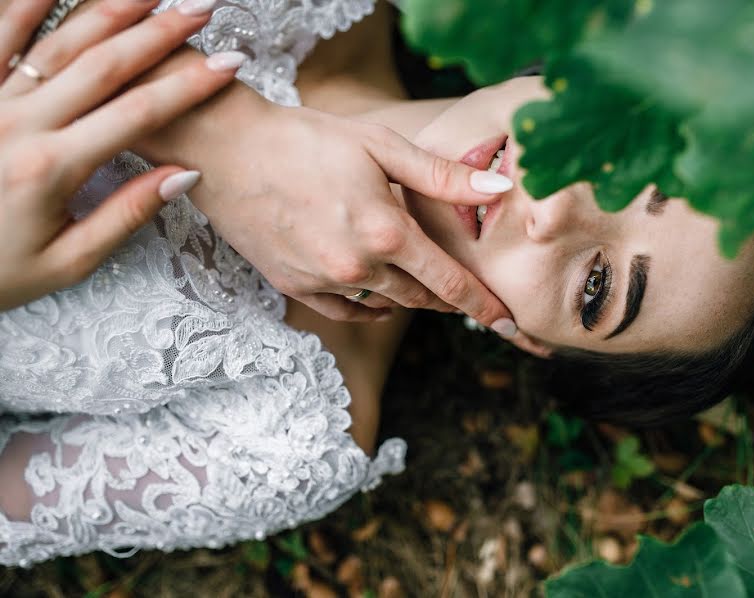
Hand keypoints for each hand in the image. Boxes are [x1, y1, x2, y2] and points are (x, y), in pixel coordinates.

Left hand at [0, 0, 243, 310]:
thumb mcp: (68, 262)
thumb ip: (125, 214)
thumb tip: (183, 175)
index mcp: (53, 168)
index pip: (139, 114)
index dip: (189, 86)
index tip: (229, 64)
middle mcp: (19, 124)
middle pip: (103, 64)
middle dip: (158, 32)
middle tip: (200, 8)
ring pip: (56, 41)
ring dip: (106, 8)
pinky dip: (25, 6)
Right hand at [166, 105, 519, 335]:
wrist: (226, 150)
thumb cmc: (307, 139)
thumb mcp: (381, 147)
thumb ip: (442, 176)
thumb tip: (500, 189)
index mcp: (386, 233)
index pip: (451, 284)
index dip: (485, 307)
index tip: (512, 327)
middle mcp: (357, 268)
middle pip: (422, 298)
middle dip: (453, 302)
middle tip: (474, 301)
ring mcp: (323, 283)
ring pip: (386, 305)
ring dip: (413, 299)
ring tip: (428, 288)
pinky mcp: (294, 287)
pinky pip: (347, 311)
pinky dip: (372, 306)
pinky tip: (381, 294)